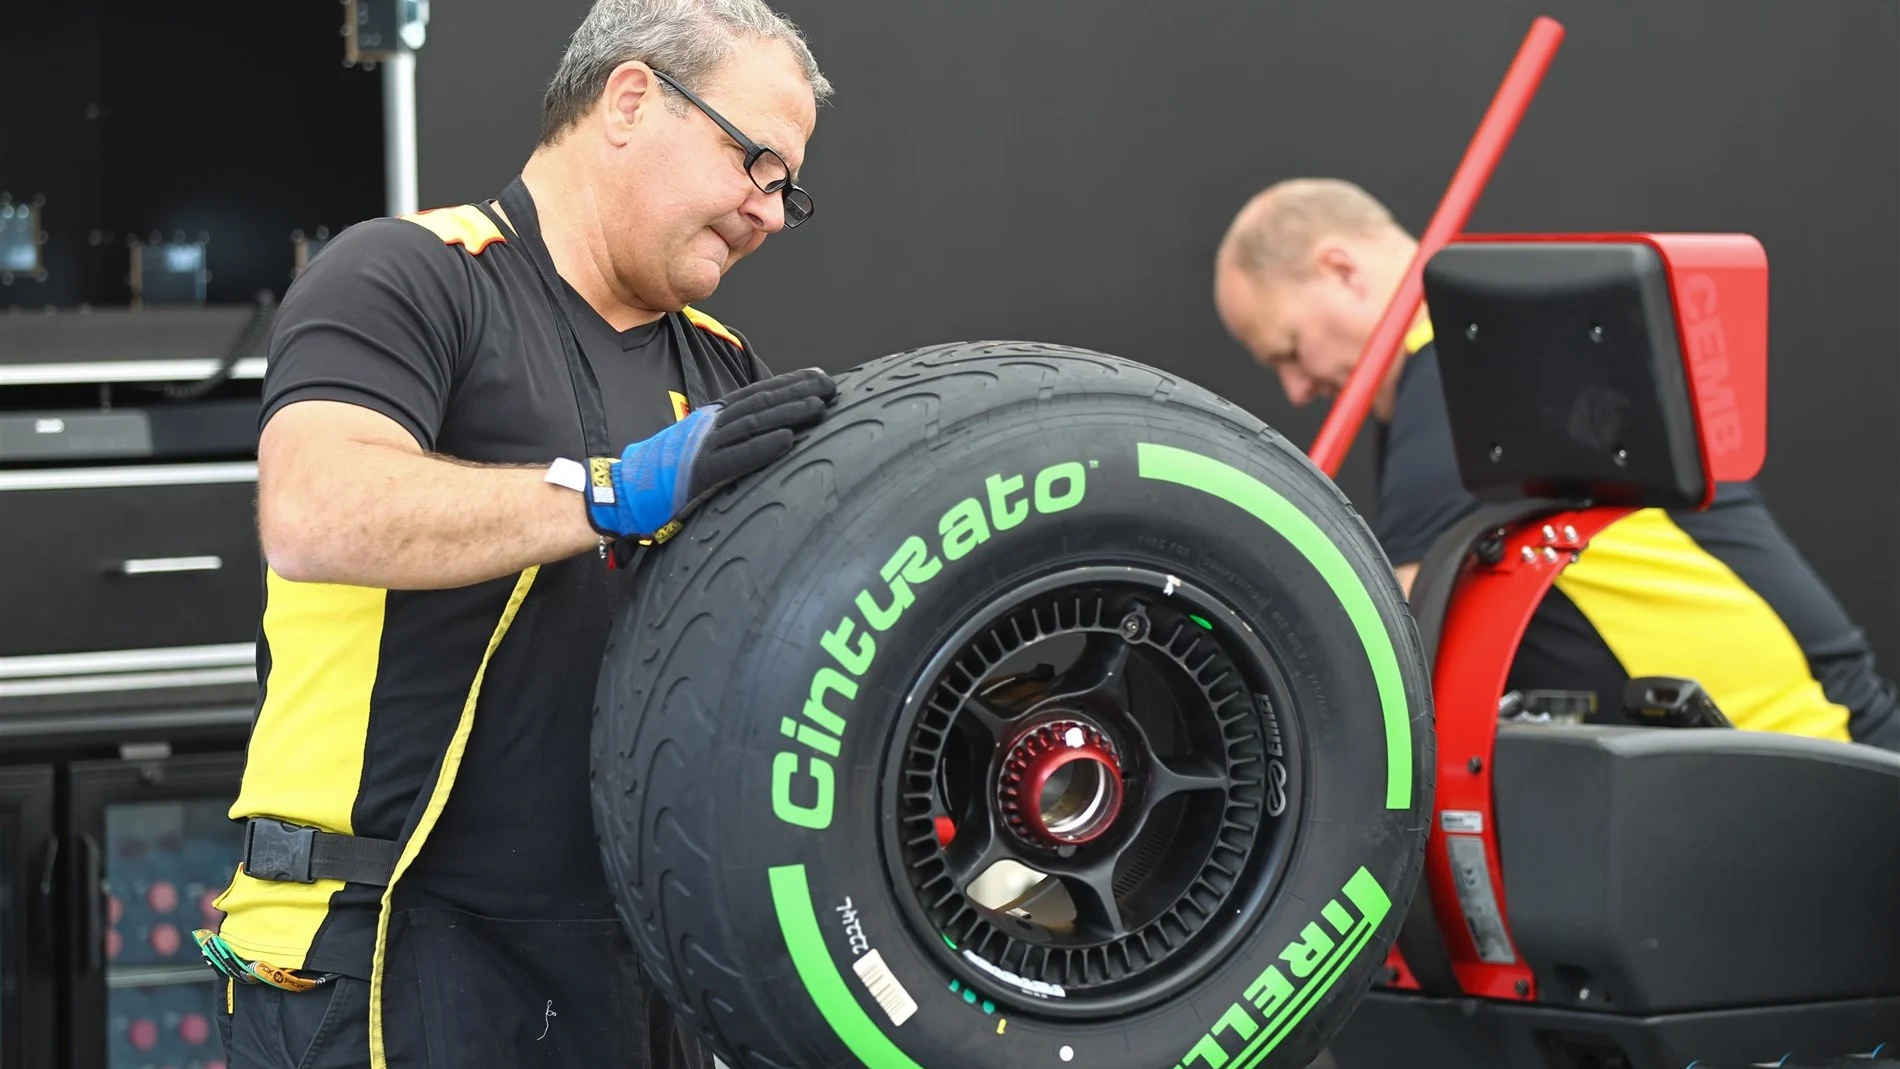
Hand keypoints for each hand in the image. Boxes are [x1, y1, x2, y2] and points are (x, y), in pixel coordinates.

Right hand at [586, 368, 835, 542]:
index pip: (756, 394)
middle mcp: (710, 426)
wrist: (624, 492)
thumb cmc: (665, 474)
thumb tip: (771, 432)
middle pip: (760, 402)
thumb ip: (732, 439)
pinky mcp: (699, 473)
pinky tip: (787, 441)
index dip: (789, 383)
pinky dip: (762, 448)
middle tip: (831, 385)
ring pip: (752, 424)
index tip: (819, 377)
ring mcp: (704, 447)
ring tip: (819, 407)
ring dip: (788, 414)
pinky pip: (735, 458)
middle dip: (798, 392)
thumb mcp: (703, 448)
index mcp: (712, 418)